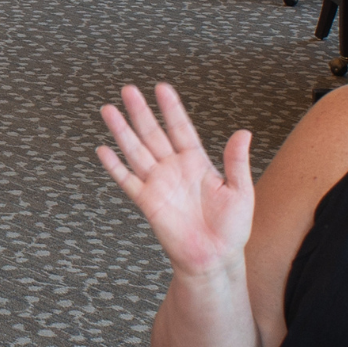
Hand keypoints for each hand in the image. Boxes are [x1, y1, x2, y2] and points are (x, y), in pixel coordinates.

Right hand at [95, 84, 255, 279]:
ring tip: (108, 110)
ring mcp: (159, 184)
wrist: (215, 258)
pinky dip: (114, 166)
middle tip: (128, 89)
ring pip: (136, 151)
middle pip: (152, 134)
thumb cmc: (232, 228)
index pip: (181, 128)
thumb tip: (244, 132)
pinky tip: (103, 150)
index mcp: (197, 162)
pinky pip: (127, 181)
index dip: (171, 108)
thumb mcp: (240, 191)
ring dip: (122, 131)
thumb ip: (237, 162)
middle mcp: (174, 169)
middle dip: (140, 112)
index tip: (161, 88)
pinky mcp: (147, 202)